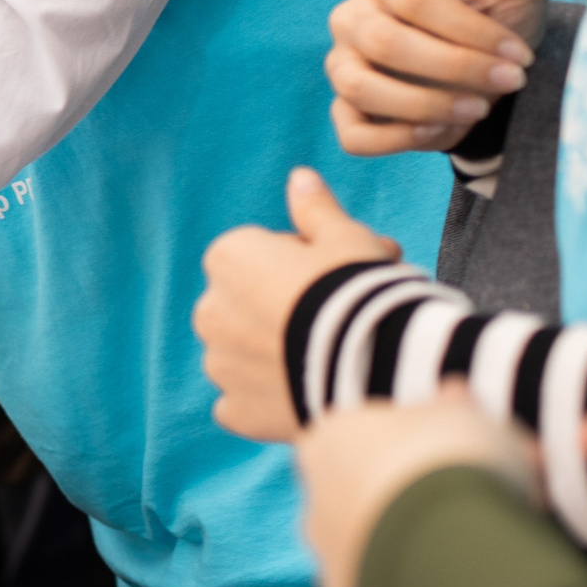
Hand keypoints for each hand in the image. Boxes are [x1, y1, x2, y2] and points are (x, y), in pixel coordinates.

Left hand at [195, 167, 403, 442]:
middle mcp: (209, 310)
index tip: (339, 274)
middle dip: (288, 305)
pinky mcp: (236, 409)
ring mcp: (220, 364)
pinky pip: (245, 401)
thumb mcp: (346, 237)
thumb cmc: (360, 290)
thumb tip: (299, 177)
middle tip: (343, 315)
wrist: (376, 363)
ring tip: (333, 355)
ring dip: (276, 352)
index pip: (262, 253)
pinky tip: (307, 391)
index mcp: (227, 258)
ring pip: (246, 351)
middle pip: (251, 302)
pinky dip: (269, 398)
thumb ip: (315, 209)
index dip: (306, 263)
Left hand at [294, 385, 535, 586]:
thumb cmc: (455, 461)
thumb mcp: (468, 415)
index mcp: (329, 438)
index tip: (458, 459)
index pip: (366, 437)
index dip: (416, 447)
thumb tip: (453, 391)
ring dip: (404, 545)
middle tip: (463, 508)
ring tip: (460, 554)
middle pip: (362, 491)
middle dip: (404, 498)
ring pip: (366, 542)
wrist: (445, 544)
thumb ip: (454, 404)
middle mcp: (314, 493)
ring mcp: (324, 550)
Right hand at [328, 0, 548, 155]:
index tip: (519, 55)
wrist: (486, 70)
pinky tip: (440, 130)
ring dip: (424, 105)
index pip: (413, 0)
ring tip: (479, 109)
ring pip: (358, 87)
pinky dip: (395, 139)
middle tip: (510, 82)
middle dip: (455, 68)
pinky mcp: (346, 109)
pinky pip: (352, 133)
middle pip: (384, 42)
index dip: (470, 31)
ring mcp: (342, 64)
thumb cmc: (496, 19)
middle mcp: (351, 16)